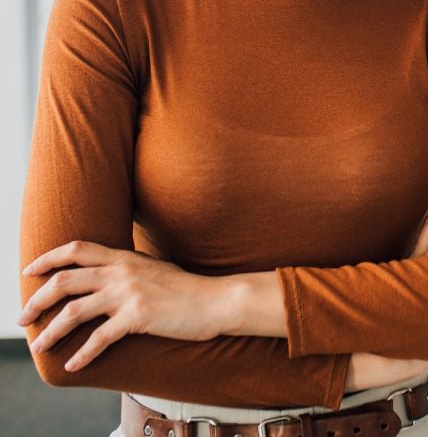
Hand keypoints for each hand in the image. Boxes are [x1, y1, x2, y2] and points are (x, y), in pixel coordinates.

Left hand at [19, 243, 231, 369]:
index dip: (49, 258)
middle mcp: (123, 271)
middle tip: (23, 318)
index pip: (78, 249)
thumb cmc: (186, 288)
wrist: (215, 300)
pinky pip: (99, 338)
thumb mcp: (153, 269)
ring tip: (40, 346)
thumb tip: (104, 279)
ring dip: (51, 331)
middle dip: (37, 300)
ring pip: (75, 310)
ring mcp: (130, 293)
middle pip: (66, 280)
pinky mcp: (138, 316)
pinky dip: (82, 354)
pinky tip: (73, 365)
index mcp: (125, 257)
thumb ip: (127, 270)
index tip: (29, 271)